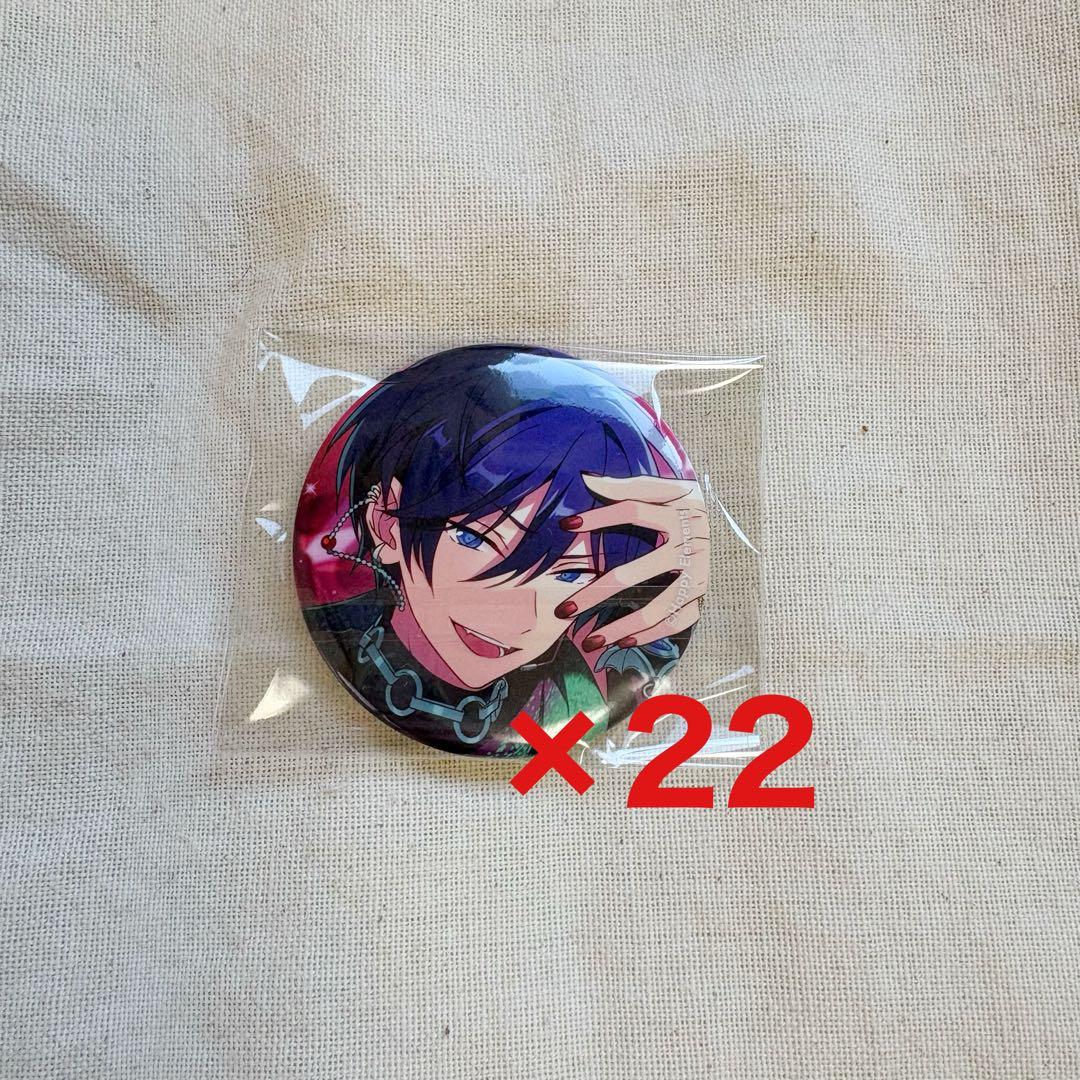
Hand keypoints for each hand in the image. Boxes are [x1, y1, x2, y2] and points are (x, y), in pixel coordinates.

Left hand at [556, 473, 708, 650]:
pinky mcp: (701, 594)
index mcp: (680, 512)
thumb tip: (587, 479)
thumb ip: (627, 485)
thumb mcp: (661, 487)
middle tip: (564, 610)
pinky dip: (652, 634)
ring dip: (621, 626)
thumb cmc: (679, 502)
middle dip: (595, 593)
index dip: (600, 516)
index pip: (633, 510)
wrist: (715, 520)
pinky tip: (623, 642)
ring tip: (590, 640)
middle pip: (635, 573)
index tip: (565, 525)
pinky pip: (678, 621)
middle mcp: (690, 545)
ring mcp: (698, 574)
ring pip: (657, 607)